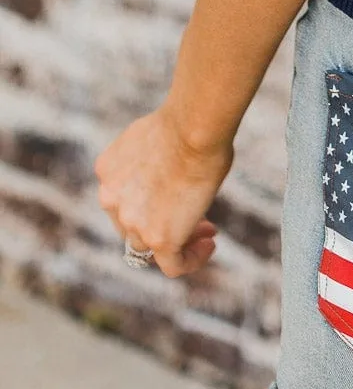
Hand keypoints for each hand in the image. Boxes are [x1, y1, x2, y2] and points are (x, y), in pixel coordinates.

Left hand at [94, 106, 232, 277]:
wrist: (194, 127)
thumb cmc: (188, 122)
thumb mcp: (156, 141)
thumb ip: (151, 163)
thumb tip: (169, 171)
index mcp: (107, 170)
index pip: (124, 197)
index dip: (151, 200)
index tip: (176, 195)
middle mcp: (111, 199)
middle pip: (134, 224)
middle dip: (163, 221)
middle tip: (196, 217)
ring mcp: (132, 222)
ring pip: (151, 247)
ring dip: (179, 240)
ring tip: (206, 233)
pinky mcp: (158, 239)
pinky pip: (173, 265)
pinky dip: (191, 259)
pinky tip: (209, 246)